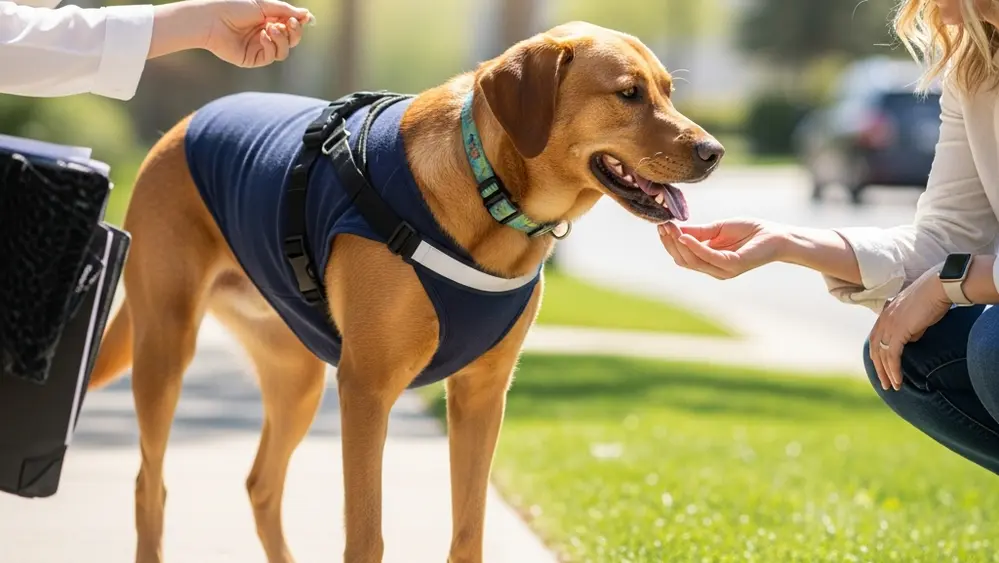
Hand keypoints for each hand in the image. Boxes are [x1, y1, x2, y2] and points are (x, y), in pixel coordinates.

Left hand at [203, 0, 311, 66]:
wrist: (212, 19)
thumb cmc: (234, 7)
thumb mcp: (264, 5)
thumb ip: (286, 10)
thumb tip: (308, 15)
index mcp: (268, 20)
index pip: (291, 26)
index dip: (298, 24)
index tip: (303, 18)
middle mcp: (266, 34)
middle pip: (291, 40)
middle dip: (294, 32)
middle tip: (289, 23)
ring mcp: (260, 48)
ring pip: (284, 51)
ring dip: (282, 39)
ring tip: (270, 28)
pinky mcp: (253, 59)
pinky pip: (271, 57)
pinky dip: (270, 46)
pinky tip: (262, 36)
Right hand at [657, 218, 788, 279]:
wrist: (776, 235)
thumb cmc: (750, 231)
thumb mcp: (717, 228)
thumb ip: (698, 232)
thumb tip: (675, 229)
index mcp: (709, 261)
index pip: (682, 256)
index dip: (670, 242)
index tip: (661, 225)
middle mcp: (714, 269)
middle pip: (683, 260)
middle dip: (670, 243)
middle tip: (662, 225)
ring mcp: (722, 270)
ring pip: (692, 261)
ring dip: (678, 244)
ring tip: (670, 227)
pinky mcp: (732, 265)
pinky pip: (708, 257)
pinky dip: (694, 247)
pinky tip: (684, 236)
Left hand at [869, 266, 951, 391]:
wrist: (939, 287)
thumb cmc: (932, 298)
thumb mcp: (916, 316)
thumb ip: (910, 328)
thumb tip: (909, 340)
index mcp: (885, 314)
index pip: (875, 338)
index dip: (877, 354)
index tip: (882, 368)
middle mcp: (883, 320)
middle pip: (874, 349)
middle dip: (879, 368)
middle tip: (885, 383)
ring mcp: (888, 325)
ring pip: (882, 355)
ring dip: (886, 373)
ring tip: (892, 386)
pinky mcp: (898, 331)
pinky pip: (891, 355)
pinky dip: (894, 370)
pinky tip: (898, 380)